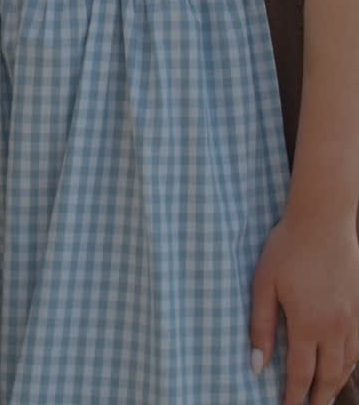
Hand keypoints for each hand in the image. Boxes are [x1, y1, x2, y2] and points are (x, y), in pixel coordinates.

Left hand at [251, 213, 358, 403]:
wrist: (323, 219)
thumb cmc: (288, 247)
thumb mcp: (264, 283)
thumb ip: (261, 326)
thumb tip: (257, 366)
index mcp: (307, 325)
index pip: (300, 374)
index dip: (294, 397)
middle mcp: (333, 328)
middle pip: (328, 376)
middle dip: (318, 398)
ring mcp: (351, 318)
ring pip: (347, 364)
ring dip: (336, 384)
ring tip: (325, 397)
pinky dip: (351, 363)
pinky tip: (345, 365)